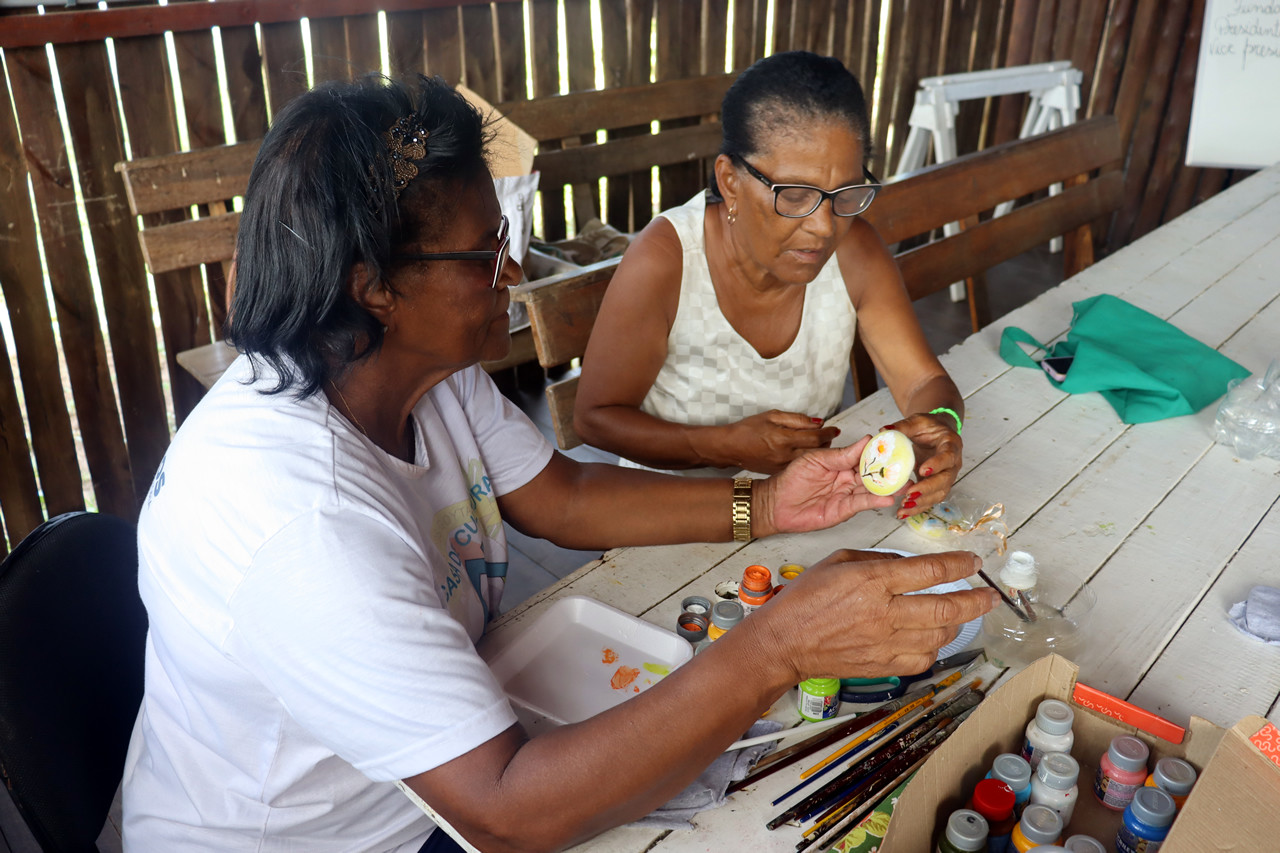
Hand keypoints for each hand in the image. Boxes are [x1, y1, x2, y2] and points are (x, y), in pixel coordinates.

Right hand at [718, 410, 839, 473]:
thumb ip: (797, 419)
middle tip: (830, 435)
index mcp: (784, 439)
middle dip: (827, 443)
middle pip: (816, 451)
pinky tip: (806, 452)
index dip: (828, 432)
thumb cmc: (748, 429)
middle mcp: (786, 455)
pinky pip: (800, 465)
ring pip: (810, 460)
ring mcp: (783, 465)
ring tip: (819, 442)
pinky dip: (807, 459)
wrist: (731, 447)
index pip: (815, 437)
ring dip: (818, 452)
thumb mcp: (772, 416)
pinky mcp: (780, 471)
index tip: (834, 429)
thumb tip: (817, 422)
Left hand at [754, 436, 894, 535]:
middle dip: (891, 471)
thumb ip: (843, 454)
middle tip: (907, 466)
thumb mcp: (816, 459)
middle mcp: (848, 479)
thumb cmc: (791, 479)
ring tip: (904, 484)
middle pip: (874, 474)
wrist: (775, 503)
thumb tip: (867, 440)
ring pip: (872, 490)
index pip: (866, 456)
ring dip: (889, 488)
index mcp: (843, 463)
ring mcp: (847, 495)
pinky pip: (862, 504)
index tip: (897, 446)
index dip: (881, 452)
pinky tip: (888, 498)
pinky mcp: (844, 510)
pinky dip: (875, 501)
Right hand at [761, 549, 999, 679]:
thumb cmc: (805, 599)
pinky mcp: (884, 665)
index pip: (929, 571)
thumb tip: (907, 566)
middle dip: (976, 600)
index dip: (958, 565)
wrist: (784, 642)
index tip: (973, 563)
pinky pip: (924, 659)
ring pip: (940, 635)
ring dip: (958, 624)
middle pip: (946, 607)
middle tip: (990, 595)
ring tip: (962, 614)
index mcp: (873, 581)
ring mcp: (886, 643)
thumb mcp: (837, 562)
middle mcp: (884, 613)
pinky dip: (935, 648)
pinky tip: (934, 638)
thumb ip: (877, 560)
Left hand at [881, 413, 962, 517]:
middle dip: (928, 489)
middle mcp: (953, 464)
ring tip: (905, 507)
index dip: (937, 464)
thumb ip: (902, 426)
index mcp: (951, 445)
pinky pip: (930, 499)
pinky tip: (903, 513)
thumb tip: (883, 431)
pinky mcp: (937, 486)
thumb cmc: (928, 427)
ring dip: (922, 502)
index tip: (922, 471)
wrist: (936, 434)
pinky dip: (918, 507)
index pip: (947, 457)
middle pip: (945, 480)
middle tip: (910, 494)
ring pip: (939, 494)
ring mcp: (946, 477)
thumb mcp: (916, 422)